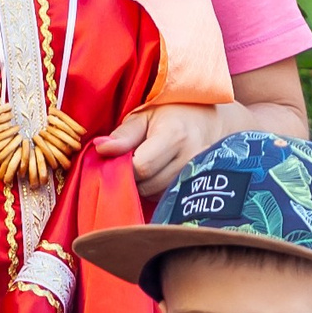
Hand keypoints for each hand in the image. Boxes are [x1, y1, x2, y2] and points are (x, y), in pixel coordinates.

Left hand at [95, 103, 230, 197]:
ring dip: (145, 184)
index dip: (126, 165)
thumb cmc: (173, 114)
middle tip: (135, 159)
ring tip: (149, 163)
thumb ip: (123, 135)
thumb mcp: (145, 116)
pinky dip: (157, 189)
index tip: (124, 156)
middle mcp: (190, 158)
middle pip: (148, 185)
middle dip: (134, 176)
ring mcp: (197, 175)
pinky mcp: (198, 187)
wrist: (211, 122)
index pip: (141, 167)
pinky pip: (167, 198)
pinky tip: (159, 173)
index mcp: (175, 136)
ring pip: (156, 194)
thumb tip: (100, 149)